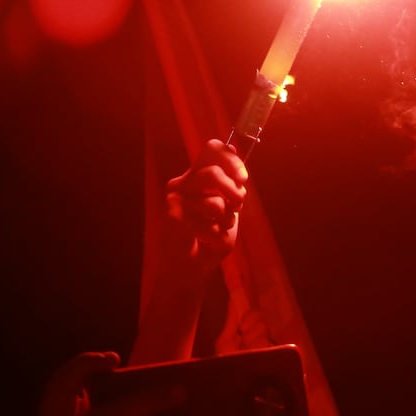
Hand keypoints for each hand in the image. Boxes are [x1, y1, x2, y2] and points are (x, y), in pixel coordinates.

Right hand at [162, 139, 248, 274]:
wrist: (189, 267)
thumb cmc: (210, 236)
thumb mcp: (228, 208)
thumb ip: (231, 185)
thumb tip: (234, 148)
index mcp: (197, 176)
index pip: (211, 149)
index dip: (231, 160)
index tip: (243, 179)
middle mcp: (183, 183)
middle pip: (212, 173)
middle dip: (233, 193)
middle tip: (237, 207)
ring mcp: (175, 199)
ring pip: (214, 204)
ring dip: (226, 221)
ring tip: (219, 228)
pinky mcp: (173, 217)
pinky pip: (207, 225)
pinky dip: (215, 237)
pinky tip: (206, 241)